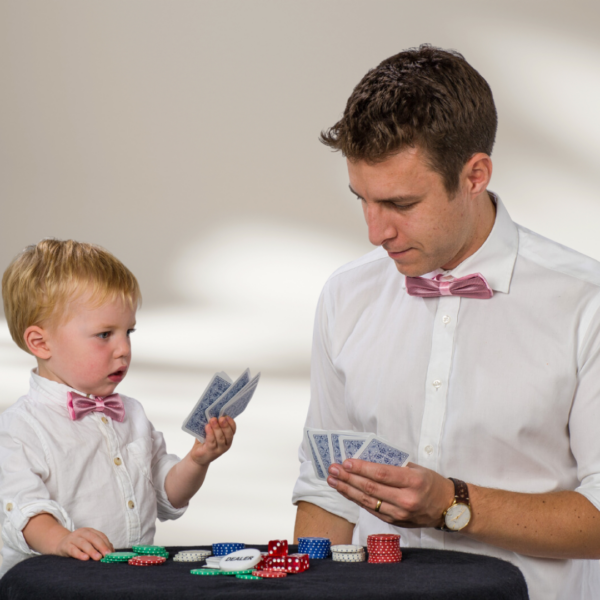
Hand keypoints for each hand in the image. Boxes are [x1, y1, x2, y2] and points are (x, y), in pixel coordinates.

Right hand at [54, 527, 113, 560]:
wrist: (60, 544)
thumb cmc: (78, 545)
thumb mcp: (89, 543)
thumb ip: (99, 546)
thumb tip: (111, 552)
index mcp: (90, 531)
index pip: (100, 536)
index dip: (106, 543)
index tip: (111, 552)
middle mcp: (82, 532)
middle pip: (93, 538)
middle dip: (101, 546)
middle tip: (107, 555)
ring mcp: (73, 538)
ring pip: (83, 543)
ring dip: (92, 550)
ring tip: (98, 557)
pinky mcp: (65, 546)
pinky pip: (73, 550)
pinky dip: (79, 554)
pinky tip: (85, 558)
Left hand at [190, 416, 235, 465]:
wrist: (198, 457)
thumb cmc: (205, 442)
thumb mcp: (211, 432)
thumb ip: (213, 425)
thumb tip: (212, 413)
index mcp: (228, 439)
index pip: (233, 430)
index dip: (231, 423)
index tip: (226, 416)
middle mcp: (226, 445)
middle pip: (228, 434)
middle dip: (225, 425)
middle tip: (221, 418)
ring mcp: (219, 449)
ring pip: (220, 438)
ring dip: (217, 428)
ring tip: (213, 420)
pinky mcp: (210, 451)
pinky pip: (211, 441)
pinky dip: (210, 433)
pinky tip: (208, 427)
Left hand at [327, 460, 454, 528]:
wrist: (447, 507)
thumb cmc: (431, 483)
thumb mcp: (417, 469)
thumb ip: (394, 466)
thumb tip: (367, 459)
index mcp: (413, 482)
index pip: (381, 474)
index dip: (361, 468)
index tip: (346, 462)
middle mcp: (405, 500)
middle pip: (370, 488)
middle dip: (348, 478)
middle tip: (332, 469)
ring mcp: (399, 514)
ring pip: (367, 501)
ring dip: (347, 490)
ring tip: (333, 480)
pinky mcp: (395, 522)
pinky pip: (372, 509)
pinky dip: (357, 500)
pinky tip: (346, 491)